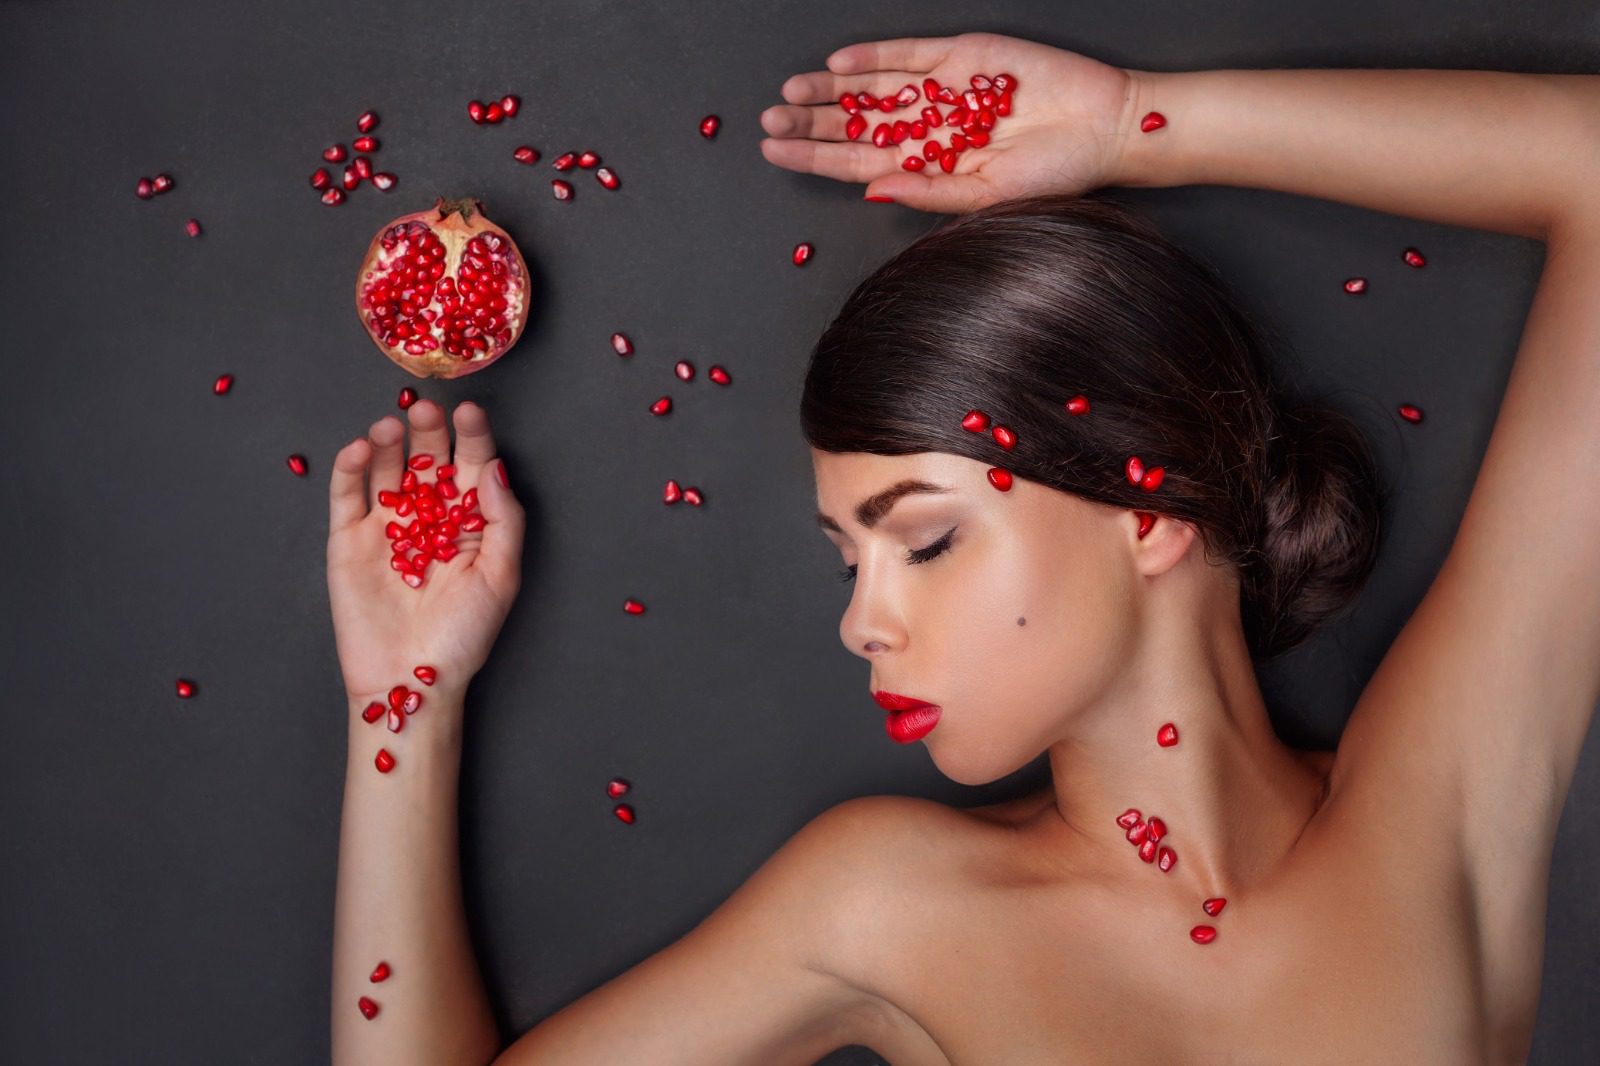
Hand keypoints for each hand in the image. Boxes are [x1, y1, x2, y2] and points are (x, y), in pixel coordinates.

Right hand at [326, 400, 524, 708]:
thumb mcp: (500, 576)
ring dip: (388, 442)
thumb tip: (495, 469)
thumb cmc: (463, 635)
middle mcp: (427, 516)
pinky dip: (351, 468)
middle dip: (429, 432)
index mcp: (467, 521)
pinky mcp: (348, 539)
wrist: (411, 678)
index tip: (470, 411)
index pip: (470, 466)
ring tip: (392, 426)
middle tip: (427, 410)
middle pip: (427, 458)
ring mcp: (385, 525)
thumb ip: (503, 520)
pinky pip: (347, 495)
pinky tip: (362, 449)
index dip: (471, 436)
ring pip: (386, 469)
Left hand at [759, 31, 1136, 213]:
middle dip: (812, 121)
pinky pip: (910, 55)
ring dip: (832, 90)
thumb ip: (929, 191)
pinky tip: (840, 66)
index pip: (859, 162)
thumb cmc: (1056, 176)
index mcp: (929, 167)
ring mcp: (944, 89)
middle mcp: (929, 128)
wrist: (1106, 129)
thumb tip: (872, 192)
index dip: (816, 157)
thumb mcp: (987, 196)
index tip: (776, 152)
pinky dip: (876, 58)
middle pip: (857, 123)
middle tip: (769, 119)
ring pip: (874, 88)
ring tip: (789, 92)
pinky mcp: (965, 55)